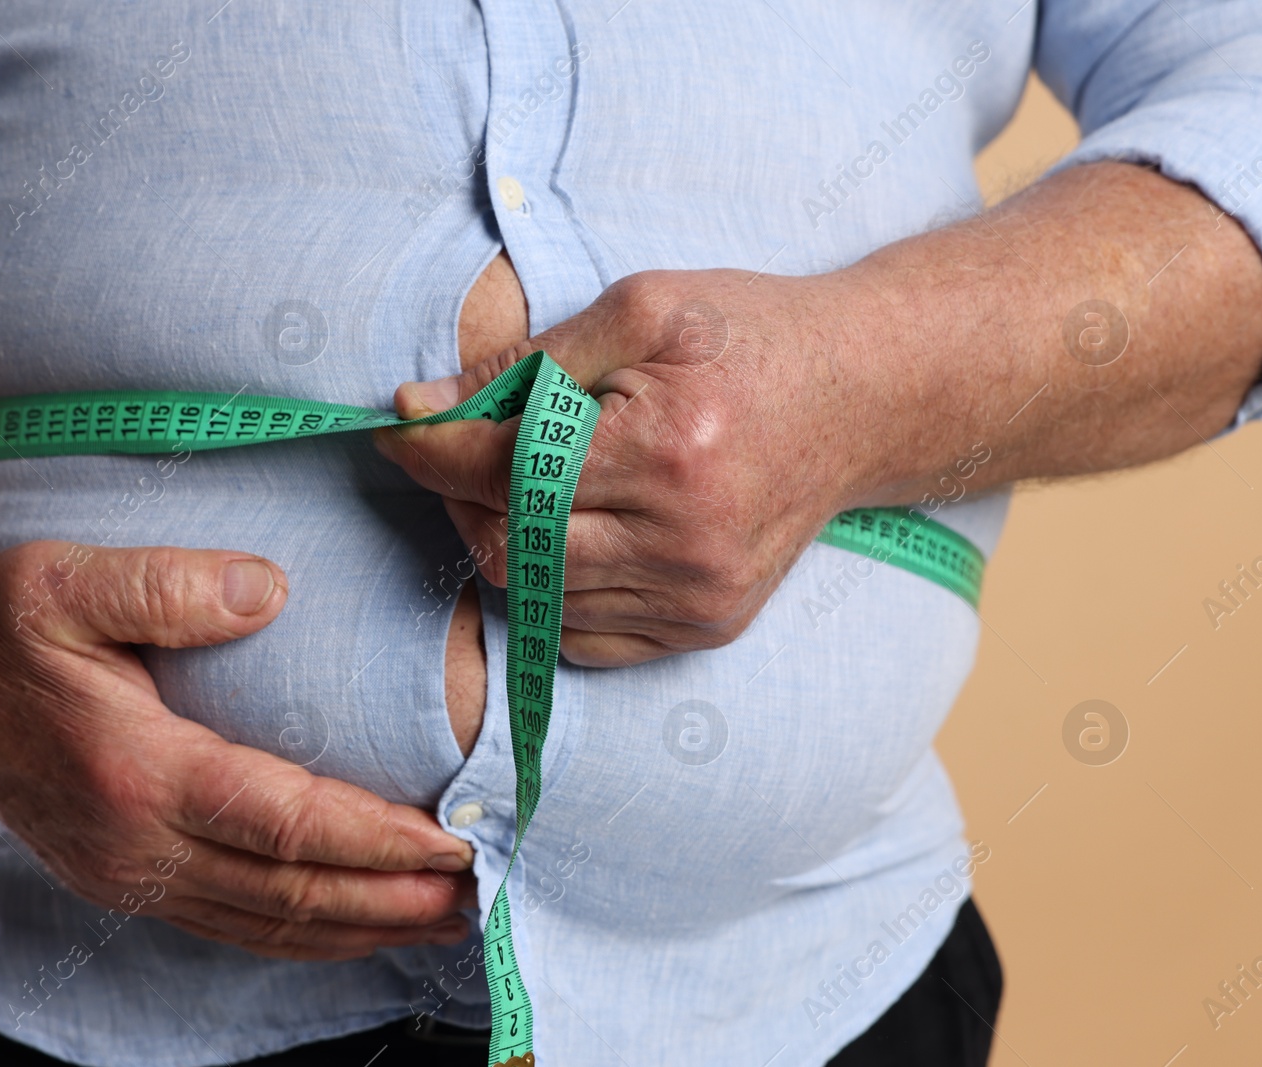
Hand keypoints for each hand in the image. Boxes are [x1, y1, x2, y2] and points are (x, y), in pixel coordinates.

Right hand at [0, 543, 475, 959]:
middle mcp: (136, 843)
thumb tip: (271, 591)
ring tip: (445, 918)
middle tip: (482, 891)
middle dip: (394, 899)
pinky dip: (304, 934)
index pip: (285, 823)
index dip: (377, 838)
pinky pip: (232, 925)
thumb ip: (167, 584)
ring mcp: (127, 872)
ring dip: (363, 928)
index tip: (455, 837)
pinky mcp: (123, 878)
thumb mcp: (63, 579)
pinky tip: (352, 924)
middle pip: (290, 893)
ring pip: (266, 924)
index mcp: (136, 772)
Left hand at [376, 269, 884, 666]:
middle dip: (459, 494)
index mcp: (669, 450)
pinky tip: (567, 527)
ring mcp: (699, 597)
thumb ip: (528, 361)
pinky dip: (550, 584)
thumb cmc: (749, 337)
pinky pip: (582, 632)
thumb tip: (424, 404)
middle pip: (509, 546)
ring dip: (502, 536)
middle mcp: (686, 542)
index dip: (432, 447)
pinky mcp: (707, 627)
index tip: (399, 421)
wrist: (861, 397)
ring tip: (522, 477)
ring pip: (538, 594)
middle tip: (462, 445)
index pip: (503, 471)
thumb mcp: (643, 308)